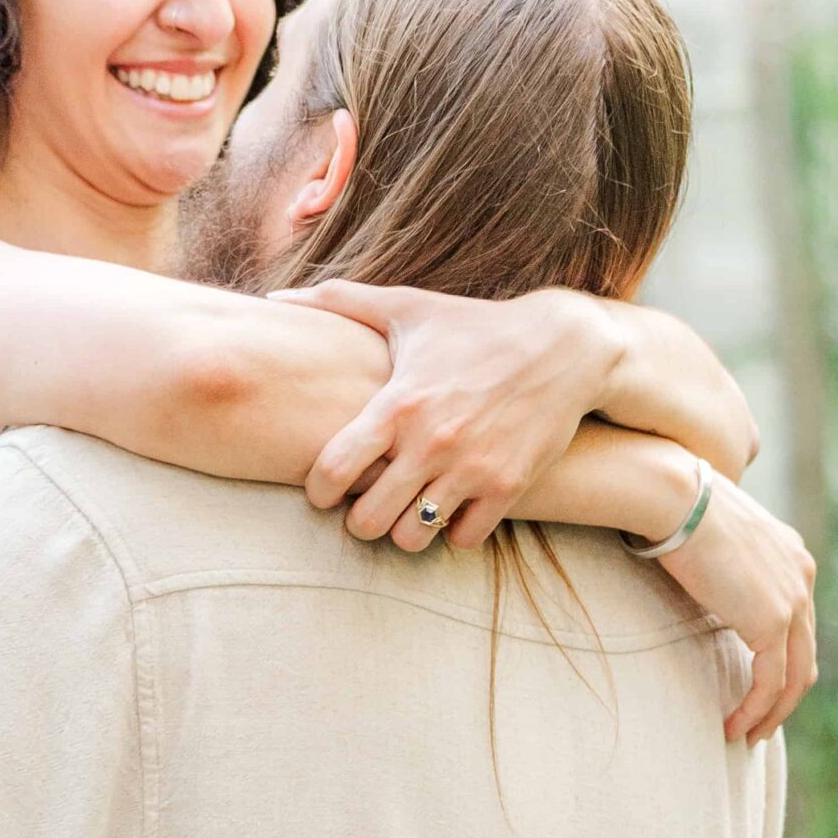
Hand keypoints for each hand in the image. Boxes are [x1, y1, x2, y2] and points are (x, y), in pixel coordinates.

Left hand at [273, 280, 615, 551]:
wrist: (564, 346)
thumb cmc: (474, 326)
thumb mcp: (408, 307)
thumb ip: (338, 302)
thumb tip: (273, 299)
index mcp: (397, 403)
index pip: (332, 470)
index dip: (318, 489)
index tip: (325, 489)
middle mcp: (431, 441)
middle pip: (367, 520)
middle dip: (359, 518)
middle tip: (366, 504)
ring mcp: (471, 468)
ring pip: (412, 537)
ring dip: (404, 528)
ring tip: (406, 509)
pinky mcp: (508, 486)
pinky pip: (462, 538)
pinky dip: (451, 530)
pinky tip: (450, 506)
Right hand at [657, 475, 817, 745]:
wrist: (677, 499)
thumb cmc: (678, 509)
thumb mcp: (715, 538)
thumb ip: (725, 566)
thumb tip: (705, 582)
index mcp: (793, 557)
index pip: (798, 624)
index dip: (779, 661)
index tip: (755, 686)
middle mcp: (803, 578)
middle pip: (804, 655)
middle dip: (782, 697)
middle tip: (757, 723)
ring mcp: (794, 601)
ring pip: (795, 677)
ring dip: (772, 713)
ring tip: (747, 736)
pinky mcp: (772, 622)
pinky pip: (770, 682)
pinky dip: (755, 710)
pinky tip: (734, 727)